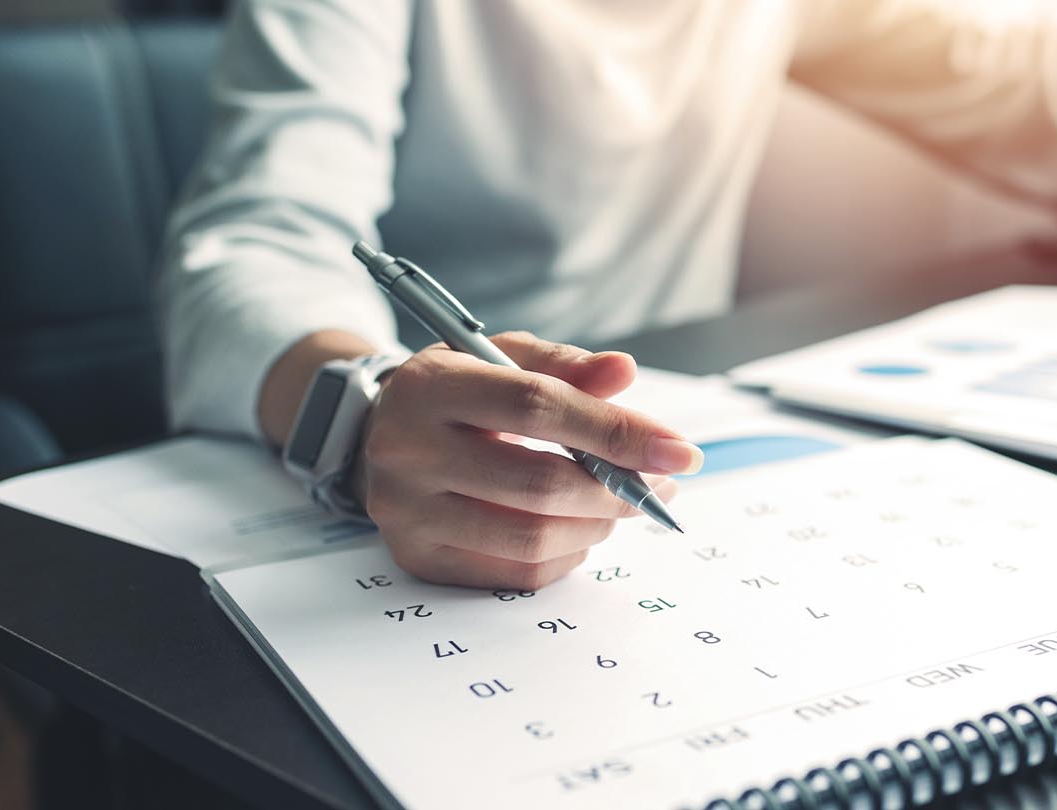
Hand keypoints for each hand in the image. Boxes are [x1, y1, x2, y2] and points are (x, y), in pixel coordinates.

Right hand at [357, 332, 700, 588]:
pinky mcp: (418, 558)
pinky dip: (565, 555)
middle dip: (616, 490)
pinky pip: (515, 572)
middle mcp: (408, 451)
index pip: (537, 407)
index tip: (677, 450)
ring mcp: (408, 513)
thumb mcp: (501, 357)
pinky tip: (578, 529)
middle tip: (657, 487)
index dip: (616, 432)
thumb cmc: (456, 393)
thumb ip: (565, 365)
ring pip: (531, 537)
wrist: (379, 437)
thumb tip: (623, 372)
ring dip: (597, 527)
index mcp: (430, 387)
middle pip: (539, 484)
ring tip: (618, 504)